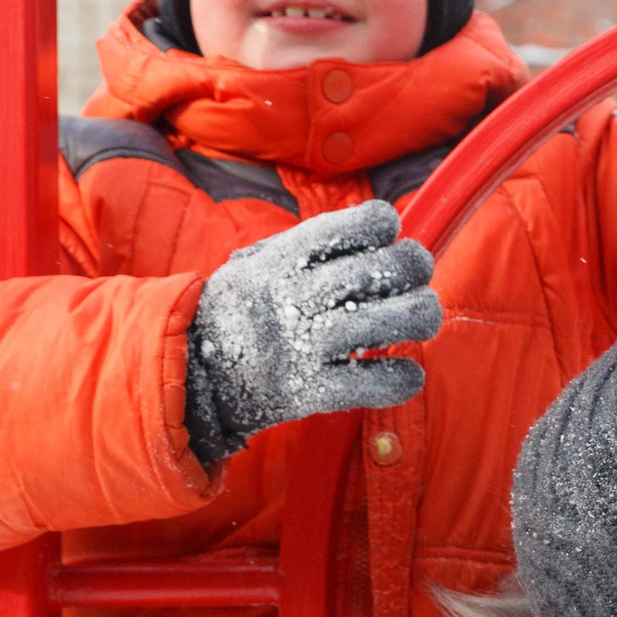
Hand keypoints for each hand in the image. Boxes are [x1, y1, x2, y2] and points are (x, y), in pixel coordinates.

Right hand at [184, 200, 439, 467]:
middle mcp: (289, 301)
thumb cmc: (236, 314)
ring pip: (380, 324)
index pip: (339, 229)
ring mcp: (300, 348)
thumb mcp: (251, 265)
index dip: (377, 224)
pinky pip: (370, 384)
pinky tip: (408, 373)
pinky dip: (402, 379)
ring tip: (424, 315)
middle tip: (419, 270)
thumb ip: (303, 248)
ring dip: (418, 315)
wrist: (192, 376)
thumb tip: (375, 229)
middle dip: (411, 265)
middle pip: (371, 273)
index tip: (390, 231)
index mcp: (275, 263)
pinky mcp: (309, 392)